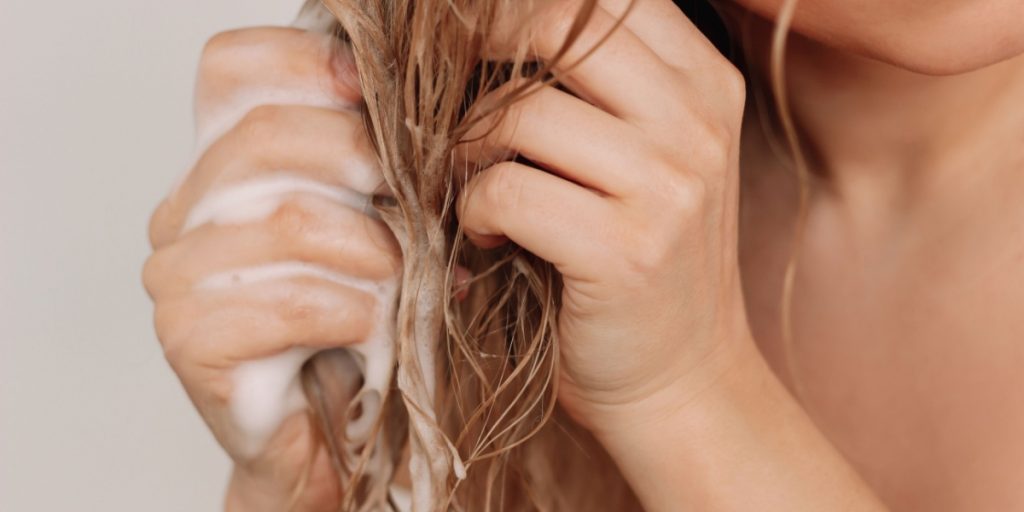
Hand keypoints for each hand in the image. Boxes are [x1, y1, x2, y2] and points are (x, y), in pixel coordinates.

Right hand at [142, 27, 397, 510]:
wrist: (330, 438)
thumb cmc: (355, 328)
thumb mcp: (372, 228)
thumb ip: (372, 171)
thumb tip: (419, 120)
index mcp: (220, 168)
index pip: (232, 70)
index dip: (304, 62)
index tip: (370, 90)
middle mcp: (183, 212)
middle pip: (265, 139)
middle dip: (360, 162)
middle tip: (414, 207)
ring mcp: (176, 276)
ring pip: (288, 221)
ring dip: (372, 251)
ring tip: (403, 282)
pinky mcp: (188, 340)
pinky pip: (287, 300)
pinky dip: (350, 311)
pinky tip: (370, 329)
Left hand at [455, 0, 752, 432]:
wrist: (681, 381)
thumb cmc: (641, 266)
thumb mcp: (644, 159)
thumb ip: (592, 91)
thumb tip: (479, 31)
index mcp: (705, 83)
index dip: (516, 5)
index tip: (469, 33)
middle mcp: (697, 122)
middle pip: (560, 26)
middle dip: (480, 50)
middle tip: (448, 98)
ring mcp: (669, 186)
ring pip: (522, 113)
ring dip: (469, 147)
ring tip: (469, 184)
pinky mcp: (626, 250)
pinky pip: (507, 190)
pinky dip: (474, 209)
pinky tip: (486, 235)